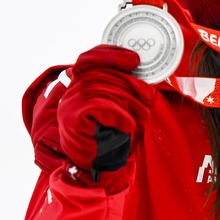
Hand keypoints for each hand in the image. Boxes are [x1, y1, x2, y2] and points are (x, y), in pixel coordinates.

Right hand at [57, 45, 155, 189]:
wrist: (100, 164)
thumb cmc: (113, 132)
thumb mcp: (121, 104)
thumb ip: (125, 87)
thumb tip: (144, 72)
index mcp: (81, 83)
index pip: (90, 58)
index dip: (111, 54)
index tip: (134, 59)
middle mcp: (72, 91)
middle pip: (103, 73)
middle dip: (131, 84)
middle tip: (149, 97)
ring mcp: (69, 104)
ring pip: (104, 89)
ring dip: (130, 103)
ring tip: (142, 116)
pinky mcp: (72, 118)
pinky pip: (101, 106)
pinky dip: (120, 116)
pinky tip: (128, 126)